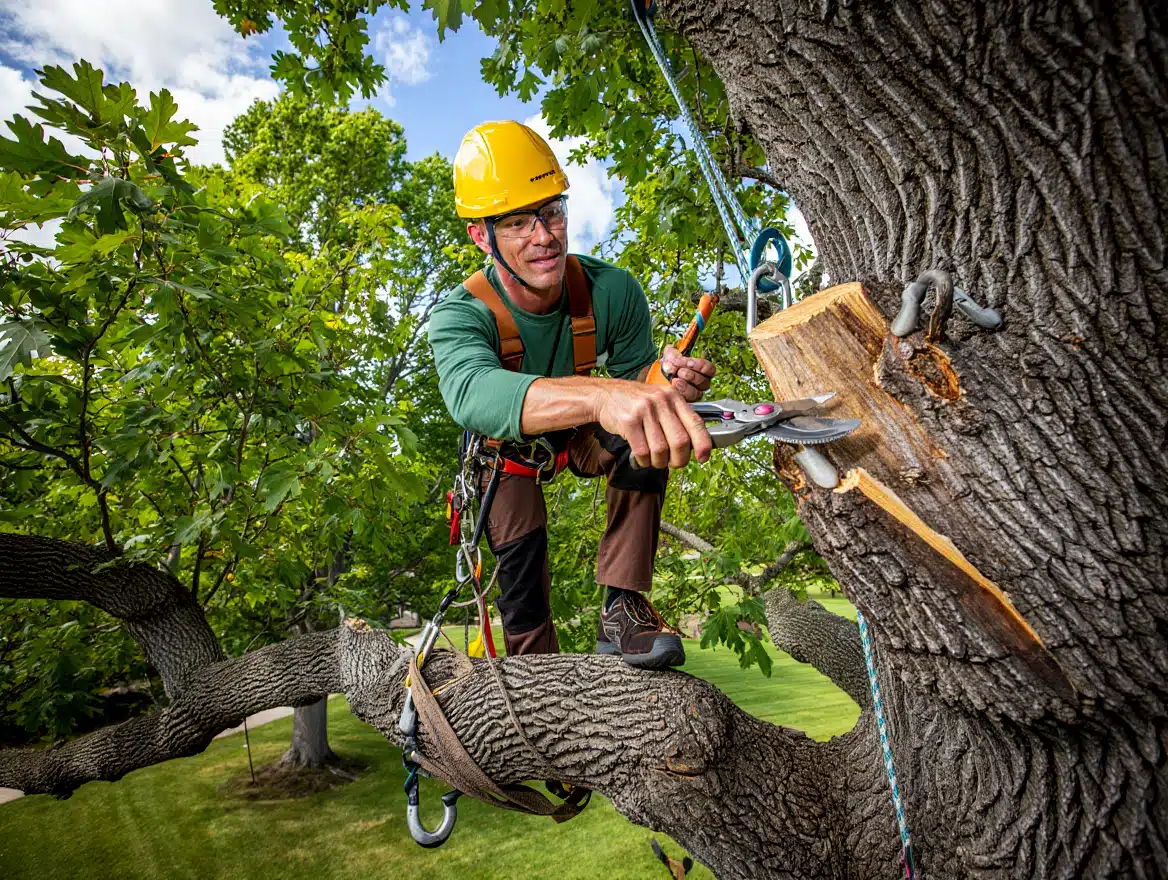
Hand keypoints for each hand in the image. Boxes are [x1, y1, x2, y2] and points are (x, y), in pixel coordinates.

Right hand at [593, 380, 712, 468]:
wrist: (604, 395)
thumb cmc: (634, 402)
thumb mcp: (659, 400)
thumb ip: (676, 417)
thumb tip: (693, 445)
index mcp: (673, 397)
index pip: (696, 423)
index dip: (703, 443)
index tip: (703, 457)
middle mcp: (661, 401)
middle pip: (680, 441)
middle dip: (678, 460)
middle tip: (672, 463)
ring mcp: (644, 410)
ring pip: (661, 449)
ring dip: (658, 462)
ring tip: (653, 459)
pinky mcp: (628, 420)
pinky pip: (642, 451)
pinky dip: (643, 460)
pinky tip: (641, 457)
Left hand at [660, 345, 715, 401]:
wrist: (657, 376)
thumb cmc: (669, 365)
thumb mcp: (670, 356)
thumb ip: (672, 354)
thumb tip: (674, 358)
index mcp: (703, 371)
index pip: (710, 369)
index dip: (699, 365)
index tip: (687, 362)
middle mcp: (701, 384)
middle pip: (703, 381)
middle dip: (690, 375)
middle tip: (679, 371)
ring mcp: (693, 393)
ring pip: (696, 393)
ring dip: (686, 386)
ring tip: (675, 380)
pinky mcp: (685, 401)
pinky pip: (687, 400)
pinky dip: (680, 392)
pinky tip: (673, 386)